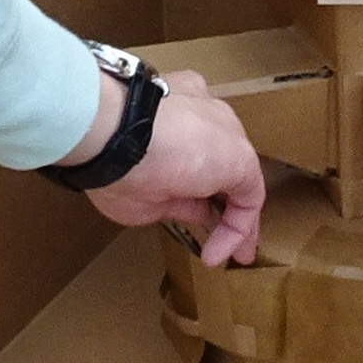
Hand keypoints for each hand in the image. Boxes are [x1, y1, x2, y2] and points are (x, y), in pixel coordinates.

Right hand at [76, 68, 267, 270]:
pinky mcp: (240, 156)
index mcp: (177, 108)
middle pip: (221, 160)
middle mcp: (204, 113)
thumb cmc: (114, 158)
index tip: (192, 211)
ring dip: (236, 217)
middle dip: (221, 198)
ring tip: (233, 254)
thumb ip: (175, 197)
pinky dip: (237, 229)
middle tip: (218, 236)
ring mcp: (224, 131)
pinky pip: (248, 197)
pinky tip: (219, 252)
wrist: (117, 136)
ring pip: (239, 177)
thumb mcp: (143, 188)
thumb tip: (194, 210)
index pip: (196, 147)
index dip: (197, 182)